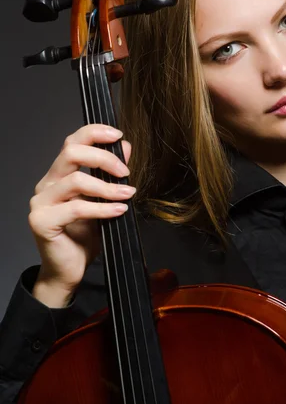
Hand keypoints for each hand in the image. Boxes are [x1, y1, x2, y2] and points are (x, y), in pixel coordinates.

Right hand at [29, 124, 135, 306]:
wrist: (68, 270)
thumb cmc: (84, 236)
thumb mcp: (103, 200)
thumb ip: (111, 174)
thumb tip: (125, 147)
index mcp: (58, 175)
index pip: (72, 142)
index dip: (94, 133)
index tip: (117, 136)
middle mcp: (46, 184)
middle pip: (71, 153)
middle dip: (103, 158)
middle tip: (125, 172)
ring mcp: (41, 202)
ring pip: (76, 180)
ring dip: (107, 187)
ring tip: (127, 194)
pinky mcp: (42, 221)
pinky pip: (77, 208)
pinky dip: (102, 208)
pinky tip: (119, 210)